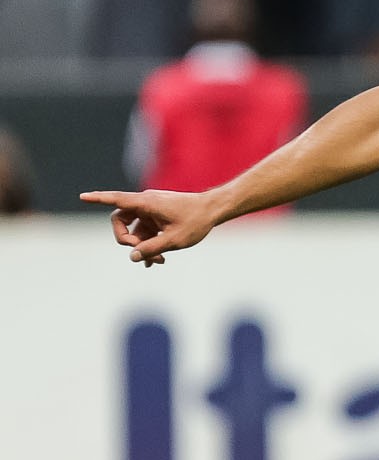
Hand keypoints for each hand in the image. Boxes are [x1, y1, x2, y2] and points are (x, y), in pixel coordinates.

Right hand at [80, 189, 223, 265]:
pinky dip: (148, 243)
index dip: (98, 199)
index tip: (82, 196)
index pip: (117, 199)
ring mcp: (150, 210)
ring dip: (141, 246)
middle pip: (120, 221)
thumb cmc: (197, 221)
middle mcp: (145, 203)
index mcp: (146, 203)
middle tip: (142, 255)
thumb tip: (132, 257)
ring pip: (134, 229)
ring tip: (158, 262)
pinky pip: (145, 230)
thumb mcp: (175, 240)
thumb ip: (151, 249)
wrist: (215, 210)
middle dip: (127, 240)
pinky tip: (155, 260)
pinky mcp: (157, 216)